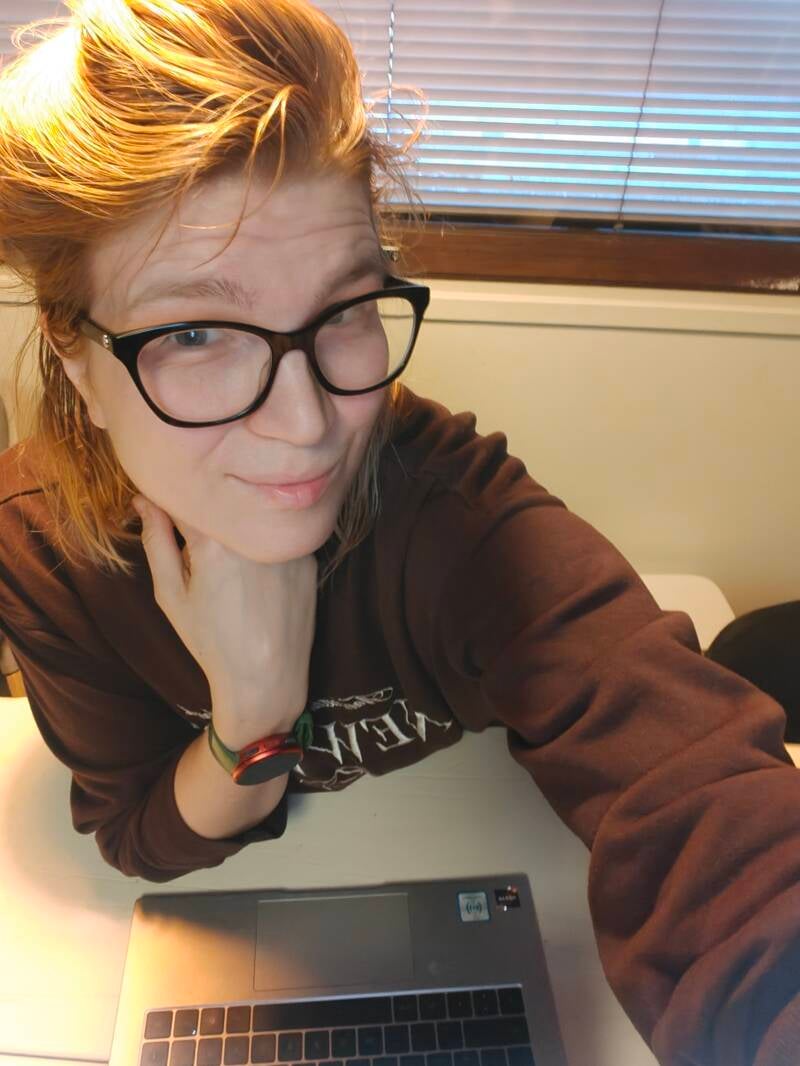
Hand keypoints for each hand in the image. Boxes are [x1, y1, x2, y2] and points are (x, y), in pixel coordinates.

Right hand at [132, 495, 317, 747]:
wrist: (267, 677)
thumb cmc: (212, 640)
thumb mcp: (171, 594)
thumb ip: (156, 540)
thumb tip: (145, 501)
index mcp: (214, 540)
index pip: (187, 495)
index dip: (170, 497)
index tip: (162, 505)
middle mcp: (255, 534)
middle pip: (224, 503)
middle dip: (205, 513)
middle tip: (195, 540)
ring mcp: (287, 543)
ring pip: (253, 517)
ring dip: (238, 527)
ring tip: (231, 568)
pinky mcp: (309, 556)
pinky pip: (277, 536)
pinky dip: (264, 545)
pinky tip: (258, 579)